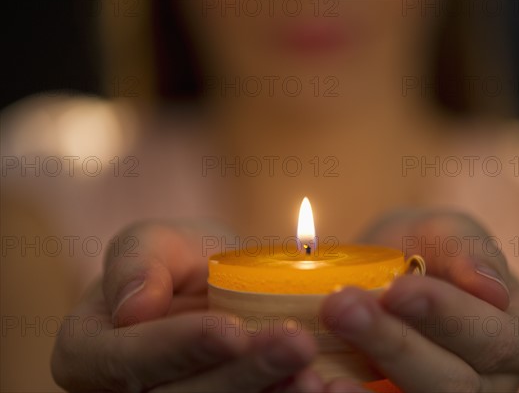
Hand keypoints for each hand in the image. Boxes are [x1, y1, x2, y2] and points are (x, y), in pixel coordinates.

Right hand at [51, 220, 332, 391]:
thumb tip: (131, 310)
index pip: (128, 360)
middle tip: (298, 343)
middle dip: (243, 374)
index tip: (231, 330)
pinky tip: (325, 385)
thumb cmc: (176, 261)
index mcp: (90, 353)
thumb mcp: (152, 242)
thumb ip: (135, 263)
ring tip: (318, 373)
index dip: (179, 348)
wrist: (212, 288)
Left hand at [320, 211, 518, 391]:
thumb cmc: (431, 245)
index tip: (396, 289)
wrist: (396, 267)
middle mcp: (494, 381)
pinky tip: (323, 383)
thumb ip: (469, 251)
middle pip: (451, 382)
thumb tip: (491, 289)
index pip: (494, 338)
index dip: (445, 317)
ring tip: (325, 352)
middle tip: (341, 305)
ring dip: (368, 375)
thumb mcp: (450, 231)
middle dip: (392, 343)